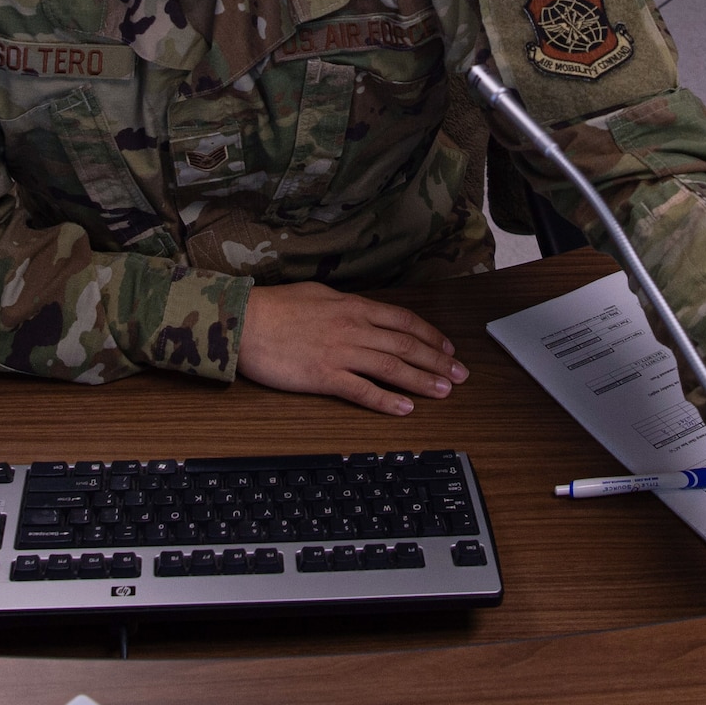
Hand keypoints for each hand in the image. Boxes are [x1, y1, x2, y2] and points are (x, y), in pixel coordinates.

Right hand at [237, 281, 467, 415]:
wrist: (244, 321)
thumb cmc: (276, 307)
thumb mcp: (319, 295)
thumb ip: (346, 306)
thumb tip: (363, 312)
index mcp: (354, 307)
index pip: (404, 321)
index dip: (431, 336)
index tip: (448, 349)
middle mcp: (354, 328)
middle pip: (407, 345)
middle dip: (438, 362)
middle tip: (461, 376)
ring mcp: (341, 353)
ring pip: (392, 367)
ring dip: (422, 381)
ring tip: (444, 392)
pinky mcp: (324, 377)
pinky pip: (363, 391)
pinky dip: (387, 401)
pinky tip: (404, 409)